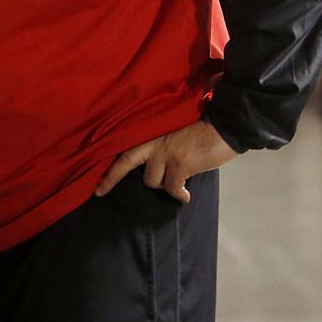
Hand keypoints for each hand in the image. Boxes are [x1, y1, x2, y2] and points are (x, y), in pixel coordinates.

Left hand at [94, 119, 237, 203]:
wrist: (224, 126)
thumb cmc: (202, 128)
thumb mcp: (174, 132)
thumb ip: (162, 145)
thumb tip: (154, 165)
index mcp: (151, 133)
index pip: (125, 149)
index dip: (110, 166)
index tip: (97, 182)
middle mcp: (153, 142)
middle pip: (126, 161)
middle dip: (111, 178)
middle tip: (100, 192)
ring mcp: (165, 154)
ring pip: (152, 181)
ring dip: (164, 185)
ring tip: (176, 184)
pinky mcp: (180, 165)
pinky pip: (172, 188)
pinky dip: (179, 194)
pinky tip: (185, 195)